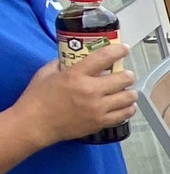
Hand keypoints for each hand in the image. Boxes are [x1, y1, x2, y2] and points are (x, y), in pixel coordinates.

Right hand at [13, 44, 135, 146]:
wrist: (34, 125)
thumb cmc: (37, 98)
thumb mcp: (47, 73)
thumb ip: (63, 63)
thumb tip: (75, 57)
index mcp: (76, 75)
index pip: (104, 58)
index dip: (118, 51)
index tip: (124, 49)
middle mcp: (90, 91)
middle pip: (124, 79)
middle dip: (128, 75)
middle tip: (126, 75)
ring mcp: (97, 108)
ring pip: (129, 97)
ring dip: (130, 92)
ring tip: (127, 91)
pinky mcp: (100, 122)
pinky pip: (124, 114)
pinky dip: (128, 108)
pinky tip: (126, 105)